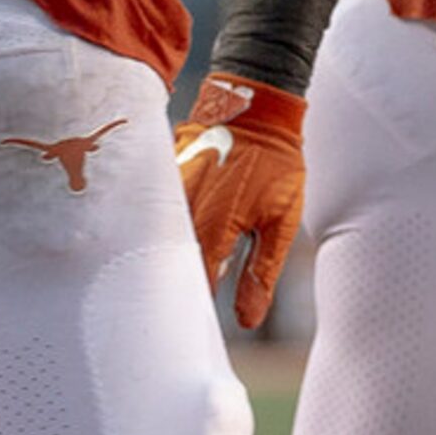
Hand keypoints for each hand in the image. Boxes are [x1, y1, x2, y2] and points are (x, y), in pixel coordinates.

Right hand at [173, 73, 304, 328]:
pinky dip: (160, 227)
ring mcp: (168, 188)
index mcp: (215, 228)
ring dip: (165, 256)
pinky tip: (168, 236)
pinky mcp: (162, 172)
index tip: (197, 332)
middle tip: (179, 310)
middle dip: (174, 287)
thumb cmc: (276, 162)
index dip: (197, 309)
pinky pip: (154, 210)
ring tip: (170, 275)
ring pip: (157, 238)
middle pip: (168, 265)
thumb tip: (247, 319)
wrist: (257, 102)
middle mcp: (184, 211)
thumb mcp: (281, 220)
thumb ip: (261, 272)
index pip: (196, 286)